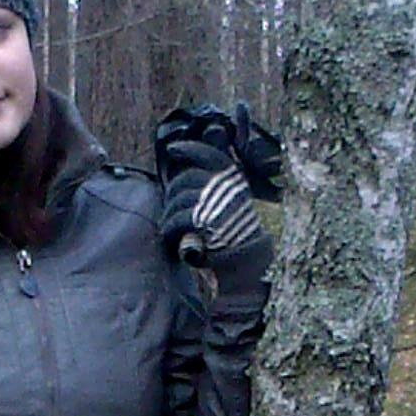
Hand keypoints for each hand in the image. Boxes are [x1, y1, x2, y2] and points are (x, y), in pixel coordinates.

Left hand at [159, 141, 270, 274]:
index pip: (209, 156)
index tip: (172, 149)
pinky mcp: (204, 221)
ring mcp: (216, 203)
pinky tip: (169, 237)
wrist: (246, 266)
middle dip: (173, 192)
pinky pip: (177, 218)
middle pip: (187, 179)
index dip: (188, 149)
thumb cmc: (234, 238)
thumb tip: (192, 165)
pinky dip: (169, 229)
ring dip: (170, 214)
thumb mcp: (230, 205)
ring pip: (179, 198)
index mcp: (235, 181)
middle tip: (171, 206)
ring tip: (170, 226)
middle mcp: (227, 188)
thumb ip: (215, 188)